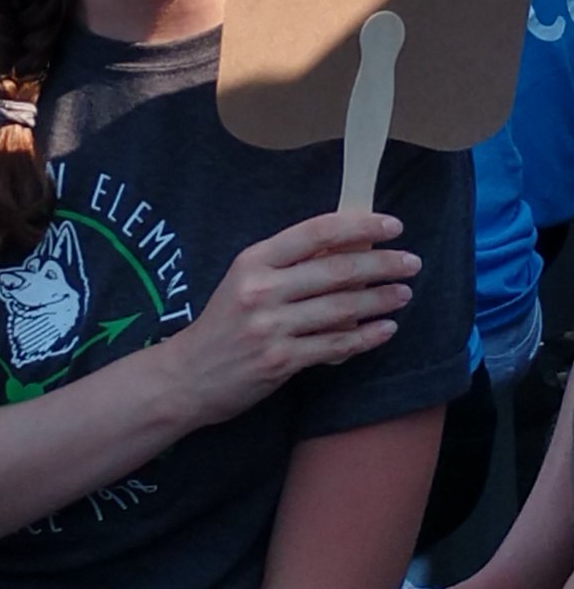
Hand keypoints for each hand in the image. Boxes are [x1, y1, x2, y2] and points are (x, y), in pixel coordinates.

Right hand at [166, 211, 418, 427]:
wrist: (188, 375)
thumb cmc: (223, 322)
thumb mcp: (245, 280)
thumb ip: (288, 265)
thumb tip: (347, 247)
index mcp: (253, 260)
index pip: (315, 232)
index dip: (358, 226)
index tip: (392, 225)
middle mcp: (261, 289)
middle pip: (336, 270)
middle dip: (382, 264)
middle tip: (412, 262)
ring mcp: (270, 326)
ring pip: (340, 309)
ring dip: (380, 301)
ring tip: (404, 293)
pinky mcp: (279, 361)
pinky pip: (334, 346)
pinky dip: (365, 338)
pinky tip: (385, 330)